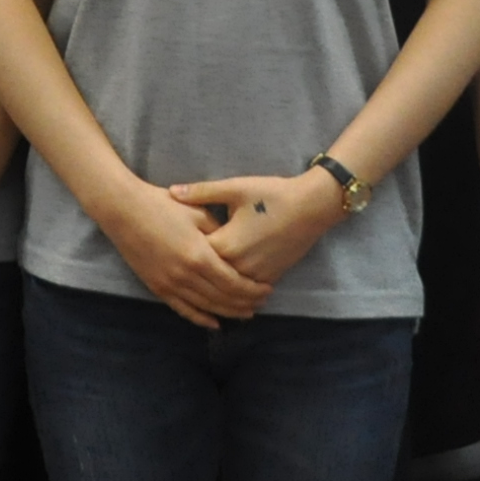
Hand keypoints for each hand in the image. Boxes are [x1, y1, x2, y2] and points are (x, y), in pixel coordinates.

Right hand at [92, 176, 270, 330]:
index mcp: (199, 255)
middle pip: (223, 298)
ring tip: (245, 314)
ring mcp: (169, 284)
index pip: (234, 282)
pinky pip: (183, 309)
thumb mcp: (197, 212)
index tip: (267, 289)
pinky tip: (214, 323)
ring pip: (206, 307)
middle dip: (245, 303)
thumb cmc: (162, 205)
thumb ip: (218, 232)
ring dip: (228, 312)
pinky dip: (200, 319)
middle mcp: (185, 276)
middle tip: (262, 303)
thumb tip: (234, 249)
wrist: (124, 210)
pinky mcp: (157, 288)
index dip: (252, 289)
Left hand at [179, 171, 349, 297]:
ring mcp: (255, 275)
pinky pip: (246, 290)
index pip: (195, 255)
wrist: (311, 206)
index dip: (182, 251)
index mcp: (226, 244)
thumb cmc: (272, 194)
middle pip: (209, 278)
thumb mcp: (235, 188)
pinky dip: (235, 292)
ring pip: (228, 290)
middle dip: (194, 276)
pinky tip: (226, 292)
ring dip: (214, 291)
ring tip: (196, 288)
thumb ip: (202, 192)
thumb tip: (172, 191)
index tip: (168, 247)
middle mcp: (239, 265)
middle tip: (175, 274)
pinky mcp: (269, 277)